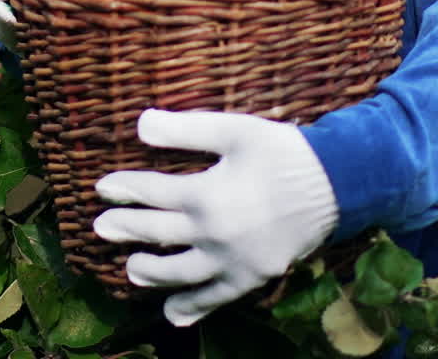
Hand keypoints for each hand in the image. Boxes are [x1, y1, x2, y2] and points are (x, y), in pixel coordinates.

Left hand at [93, 107, 338, 326]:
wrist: (336, 183)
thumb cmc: (282, 151)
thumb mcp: (233, 130)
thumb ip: (185, 129)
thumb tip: (139, 123)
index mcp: (205, 194)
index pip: (152, 193)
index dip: (125, 189)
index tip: (103, 187)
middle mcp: (213, 234)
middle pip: (158, 234)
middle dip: (127, 229)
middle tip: (100, 228)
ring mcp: (232, 262)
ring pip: (180, 274)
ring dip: (151, 272)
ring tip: (130, 269)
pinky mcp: (253, 277)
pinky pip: (216, 298)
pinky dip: (192, 308)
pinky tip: (173, 314)